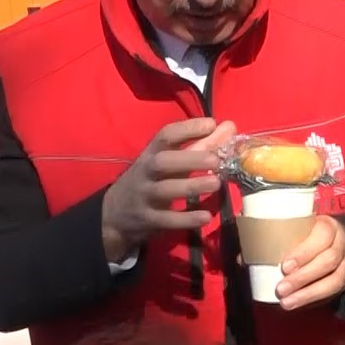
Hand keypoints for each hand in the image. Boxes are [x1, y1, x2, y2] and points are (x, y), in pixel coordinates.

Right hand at [101, 118, 236, 261]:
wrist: (113, 214)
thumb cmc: (151, 180)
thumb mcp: (170, 161)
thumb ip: (200, 145)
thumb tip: (230, 127)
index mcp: (152, 153)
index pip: (165, 135)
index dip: (188, 128)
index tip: (211, 124)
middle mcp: (146, 172)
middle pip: (163, 162)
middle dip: (189, 159)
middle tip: (216, 160)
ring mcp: (144, 196)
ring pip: (165, 190)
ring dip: (191, 186)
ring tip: (216, 184)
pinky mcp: (147, 219)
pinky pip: (166, 220)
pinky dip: (186, 218)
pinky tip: (206, 217)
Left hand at [274, 216, 344, 309]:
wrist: (326, 241)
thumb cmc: (303, 234)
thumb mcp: (293, 229)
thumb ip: (271, 238)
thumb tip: (242, 257)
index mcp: (328, 226)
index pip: (322, 236)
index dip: (305, 252)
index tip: (284, 266)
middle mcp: (342, 243)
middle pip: (329, 260)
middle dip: (303, 277)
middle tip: (281, 288)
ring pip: (334, 279)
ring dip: (309, 293)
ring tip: (287, 301)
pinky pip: (334, 291)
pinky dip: (314, 298)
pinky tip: (297, 303)